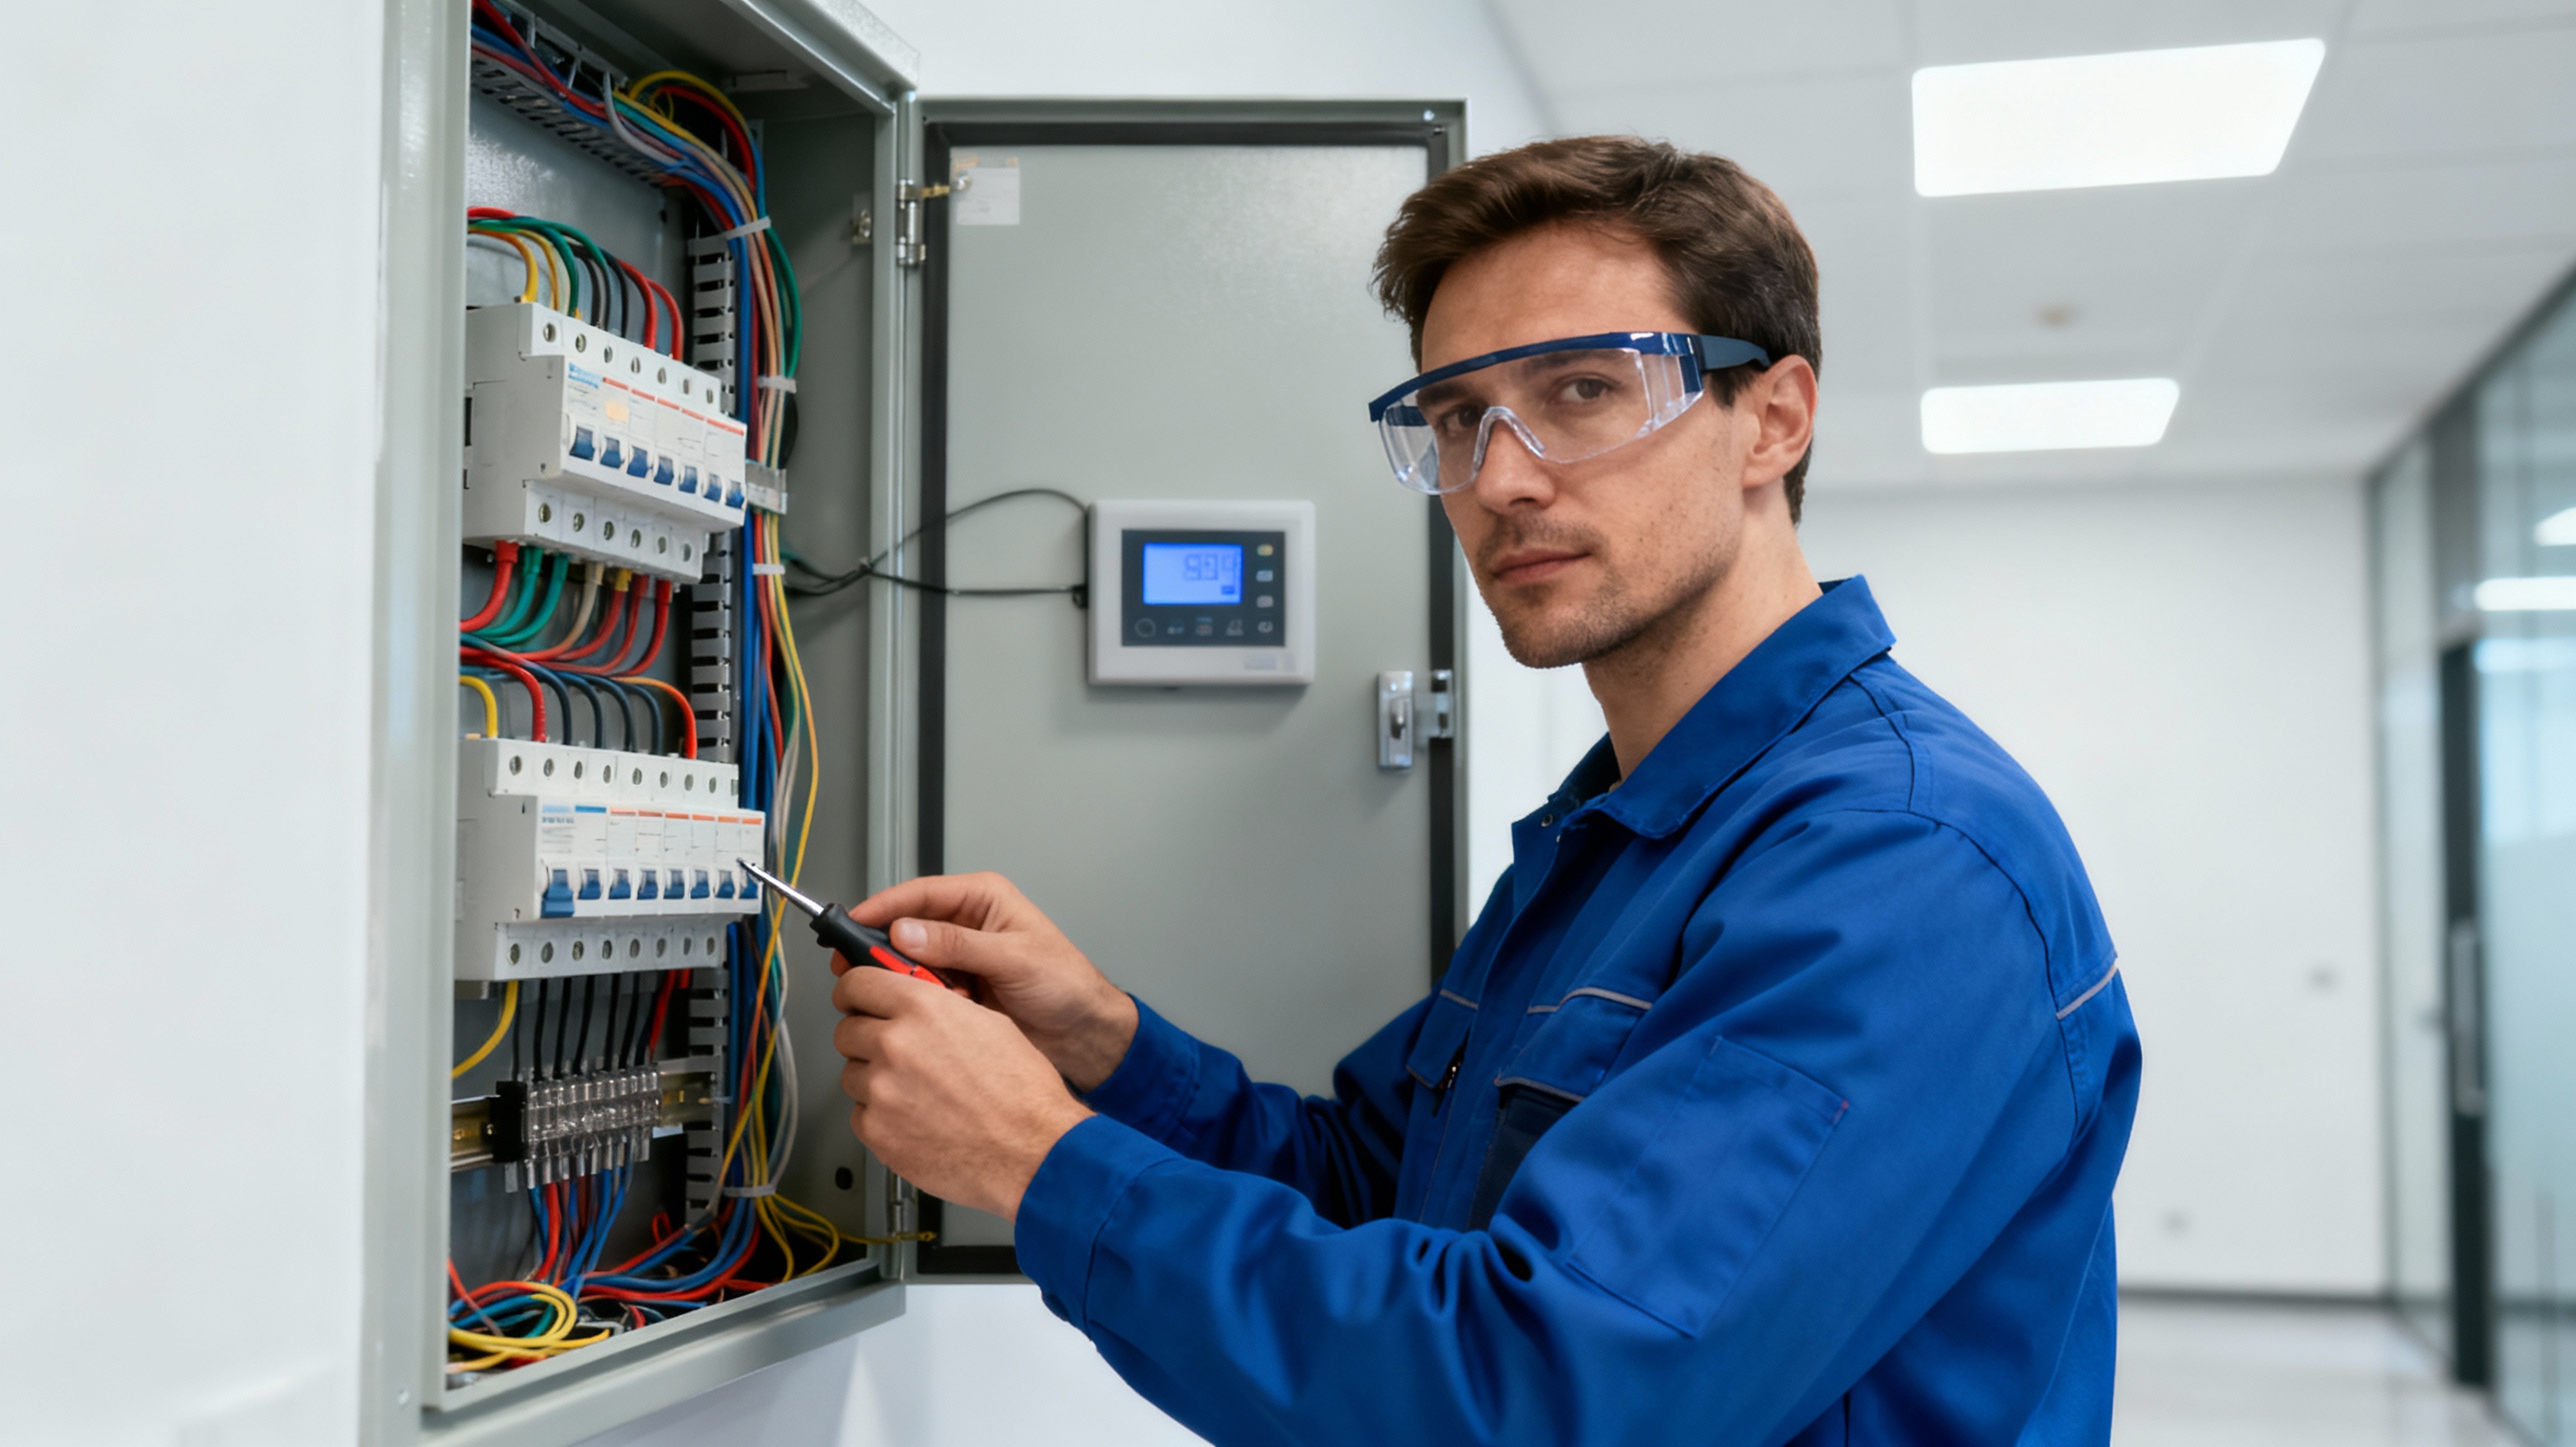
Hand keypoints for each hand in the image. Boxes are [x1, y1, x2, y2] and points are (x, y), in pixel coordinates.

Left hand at [833, 965, 1093, 1220]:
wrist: (1032, 1150)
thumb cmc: (1022, 1092)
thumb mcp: (990, 1023)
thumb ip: (938, 1008)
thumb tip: (913, 1006)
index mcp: (923, 1009)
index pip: (855, 983)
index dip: (854, 992)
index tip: (854, 1000)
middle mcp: (896, 1045)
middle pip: (846, 1031)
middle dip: (866, 1038)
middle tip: (893, 1052)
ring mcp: (882, 1091)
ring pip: (852, 1075)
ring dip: (874, 1080)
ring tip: (914, 1093)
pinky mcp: (878, 1133)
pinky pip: (860, 1116)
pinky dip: (881, 1118)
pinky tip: (914, 1120)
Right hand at [842, 872, 1138, 1091]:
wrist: (1084, 1032)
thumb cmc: (1067, 984)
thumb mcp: (1015, 958)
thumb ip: (960, 945)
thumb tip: (907, 933)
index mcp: (983, 900)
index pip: (920, 894)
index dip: (883, 907)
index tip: (852, 924)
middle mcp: (967, 924)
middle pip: (906, 926)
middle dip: (880, 948)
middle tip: (854, 967)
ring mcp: (959, 959)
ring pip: (908, 961)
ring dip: (897, 978)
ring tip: (887, 993)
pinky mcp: (956, 990)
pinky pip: (920, 991)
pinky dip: (913, 1000)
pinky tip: (913, 1012)